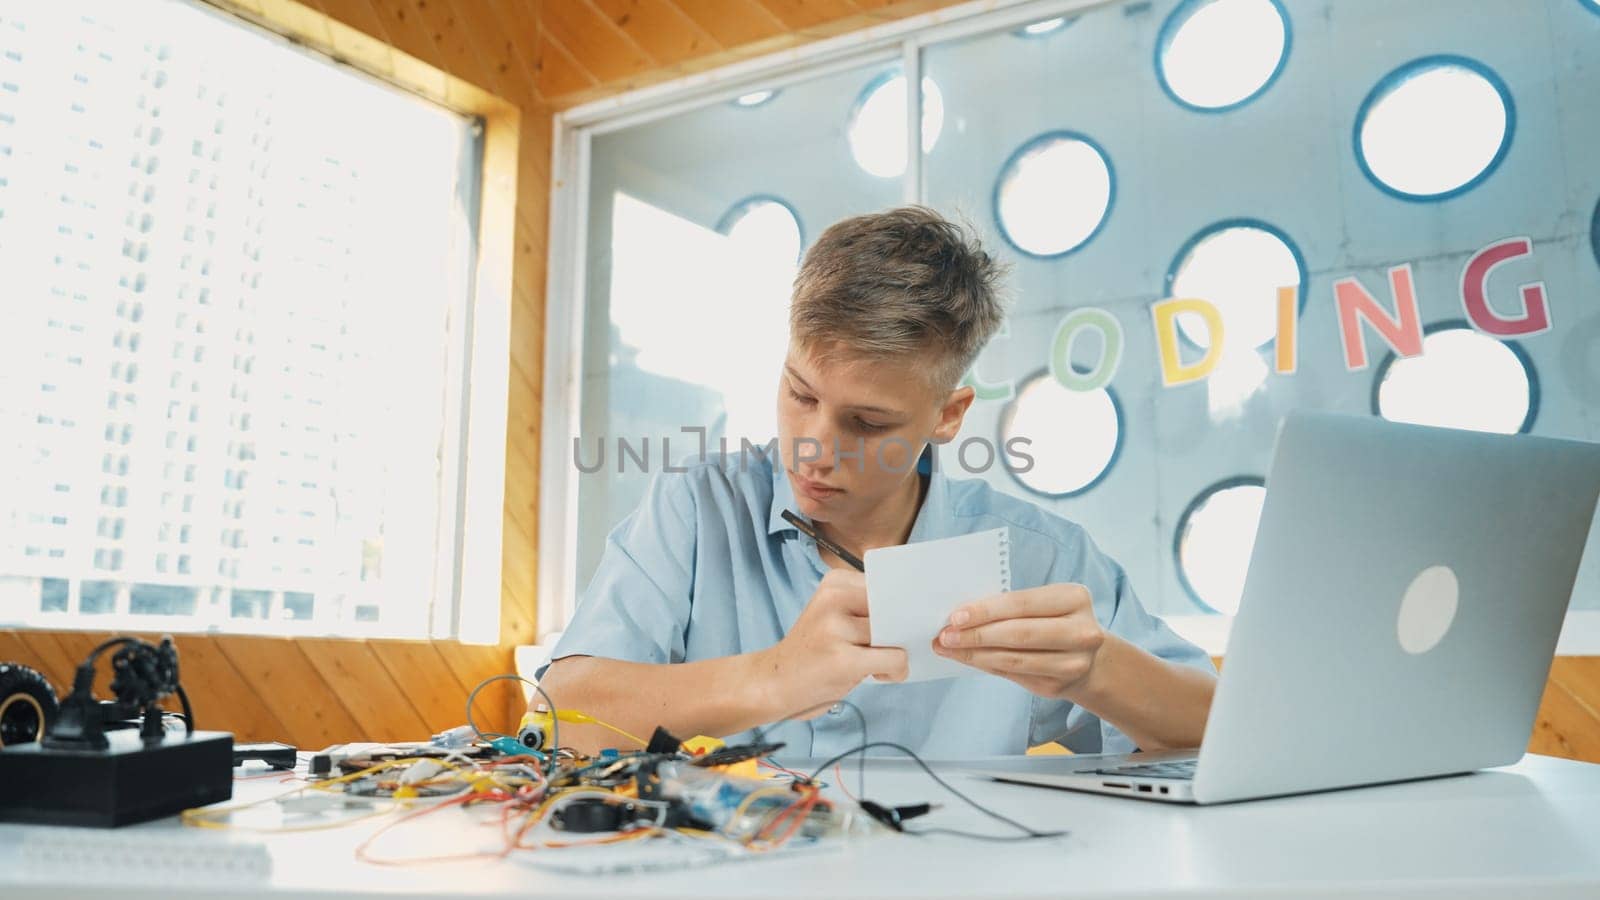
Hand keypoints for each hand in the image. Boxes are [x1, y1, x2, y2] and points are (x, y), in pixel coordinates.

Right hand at [762, 569, 907, 718]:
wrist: (774, 681)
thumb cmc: (814, 650)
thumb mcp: (835, 616)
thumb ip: (869, 609)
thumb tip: (915, 616)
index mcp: (835, 583)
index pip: (890, 586)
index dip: (901, 608)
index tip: (895, 625)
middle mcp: (833, 599)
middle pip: (896, 609)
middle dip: (901, 631)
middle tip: (884, 647)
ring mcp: (836, 629)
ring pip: (897, 636)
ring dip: (897, 655)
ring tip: (875, 663)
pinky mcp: (842, 660)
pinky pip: (894, 659)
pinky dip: (895, 671)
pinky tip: (877, 675)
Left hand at [931, 583, 1104, 699]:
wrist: (1091, 660)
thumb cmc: (1056, 622)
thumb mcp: (1045, 604)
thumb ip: (1010, 608)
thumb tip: (960, 615)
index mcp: (1075, 598)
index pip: (1022, 604)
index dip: (986, 610)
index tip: (955, 616)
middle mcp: (1081, 631)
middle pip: (1018, 633)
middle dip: (976, 634)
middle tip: (945, 635)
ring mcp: (1072, 662)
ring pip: (1013, 659)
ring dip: (975, 654)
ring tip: (948, 648)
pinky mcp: (1058, 685)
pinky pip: (1013, 674)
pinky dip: (985, 665)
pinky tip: (967, 659)